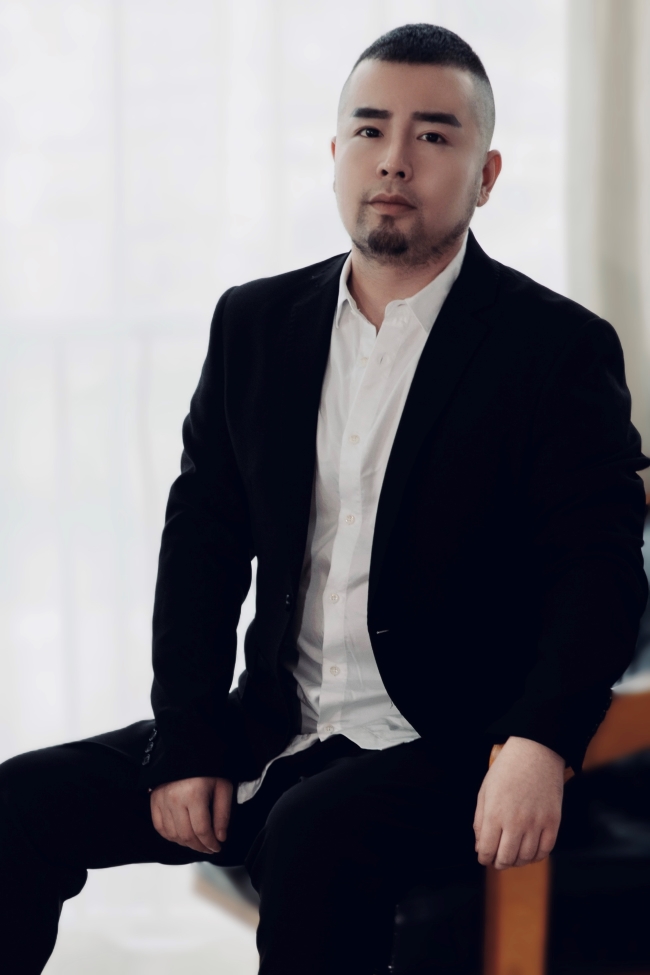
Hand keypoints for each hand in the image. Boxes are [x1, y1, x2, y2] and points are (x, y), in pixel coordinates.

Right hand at [150, 776, 232, 853]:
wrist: (187, 750)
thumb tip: (220, 837)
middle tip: (209, 848)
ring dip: (186, 844)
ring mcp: (162, 800)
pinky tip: (182, 836)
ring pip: (173, 835)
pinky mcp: (154, 800)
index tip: (217, 847)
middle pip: (186, 836)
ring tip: (197, 842)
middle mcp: (175, 799)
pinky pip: (160, 827)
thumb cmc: (207, 768)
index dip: (210, 844)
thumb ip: (223, 813)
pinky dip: (171, 836)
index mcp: (194, 795)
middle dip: (200, 847)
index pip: (202, 830)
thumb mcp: (223, 787)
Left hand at [473, 736, 564, 869]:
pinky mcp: (553, 822)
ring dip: (517, 861)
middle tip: (498, 859)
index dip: (483, 858)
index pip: (486, 851)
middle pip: (506, 859)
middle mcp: (515, 822)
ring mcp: (536, 823)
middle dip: (499, 863)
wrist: (536, 753)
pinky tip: (529, 850)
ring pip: (525, 858)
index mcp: (494, 814)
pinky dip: (536, 856)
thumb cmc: (507, 770)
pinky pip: (545, 851)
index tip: (484, 856)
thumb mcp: (485, 791)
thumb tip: (480, 847)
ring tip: (513, 854)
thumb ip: (479, 821)